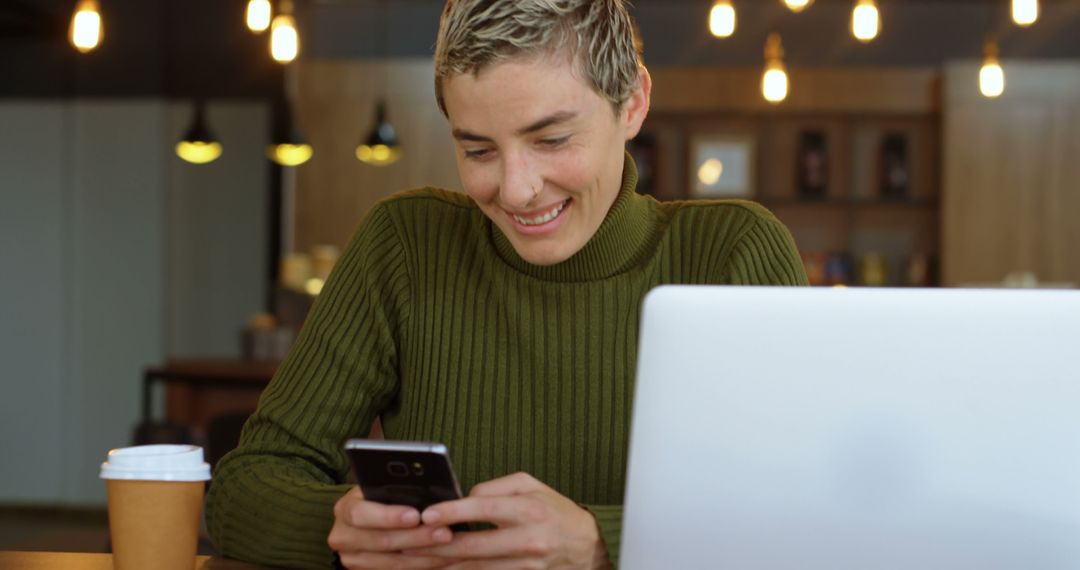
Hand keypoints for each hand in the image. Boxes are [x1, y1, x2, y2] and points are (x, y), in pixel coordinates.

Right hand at [328, 486, 458, 568]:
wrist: (373, 518)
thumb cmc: (384, 495)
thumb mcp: (384, 487)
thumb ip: (397, 489)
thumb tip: (427, 489)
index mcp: (345, 509)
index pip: (361, 514)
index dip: (389, 516)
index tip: (416, 515)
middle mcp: (343, 536)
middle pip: (380, 541)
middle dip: (416, 537)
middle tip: (444, 532)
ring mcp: (353, 559)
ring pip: (392, 562)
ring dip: (425, 555)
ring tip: (449, 544)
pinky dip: (423, 564)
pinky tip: (444, 557)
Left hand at [405, 472, 610, 569]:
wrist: (587, 545)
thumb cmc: (554, 509)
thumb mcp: (531, 485)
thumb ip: (495, 489)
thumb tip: (462, 499)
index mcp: (529, 508)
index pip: (485, 509)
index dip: (454, 512)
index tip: (427, 514)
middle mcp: (527, 538)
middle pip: (473, 546)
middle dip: (435, 547)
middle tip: (406, 544)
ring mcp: (525, 563)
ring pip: (474, 568)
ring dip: (441, 566)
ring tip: (412, 561)